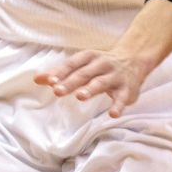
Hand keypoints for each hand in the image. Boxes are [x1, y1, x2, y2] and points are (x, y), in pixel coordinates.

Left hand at [34, 49, 148, 117]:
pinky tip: (113, 114)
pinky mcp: (127, 89)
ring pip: (101, 82)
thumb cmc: (99, 65)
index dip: (61, 73)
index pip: (72, 65)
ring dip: (91, 89)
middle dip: (71, 82)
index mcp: (88, 57)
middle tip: (57, 91)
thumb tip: (37, 79)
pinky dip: (118, 106)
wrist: (134, 59)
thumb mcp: (81, 65)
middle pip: (84, 74)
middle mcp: (101, 64)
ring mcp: (115, 76)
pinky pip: (122, 98)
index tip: (50, 81)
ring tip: (80, 96)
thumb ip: (60, 73)